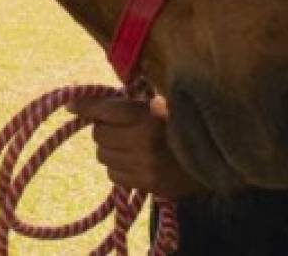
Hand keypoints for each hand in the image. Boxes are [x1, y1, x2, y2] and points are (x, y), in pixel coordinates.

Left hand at [67, 95, 205, 198]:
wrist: (216, 160)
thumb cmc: (182, 124)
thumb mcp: (159, 104)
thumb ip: (129, 102)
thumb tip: (86, 101)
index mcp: (148, 115)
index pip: (104, 110)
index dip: (84, 106)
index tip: (71, 106)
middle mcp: (144, 141)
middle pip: (98, 133)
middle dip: (103, 128)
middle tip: (117, 126)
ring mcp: (146, 166)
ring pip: (103, 155)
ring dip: (110, 148)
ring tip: (128, 144)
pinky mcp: (149, 185)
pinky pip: (113, 174)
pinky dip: (118, 167)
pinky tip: (134, 161)